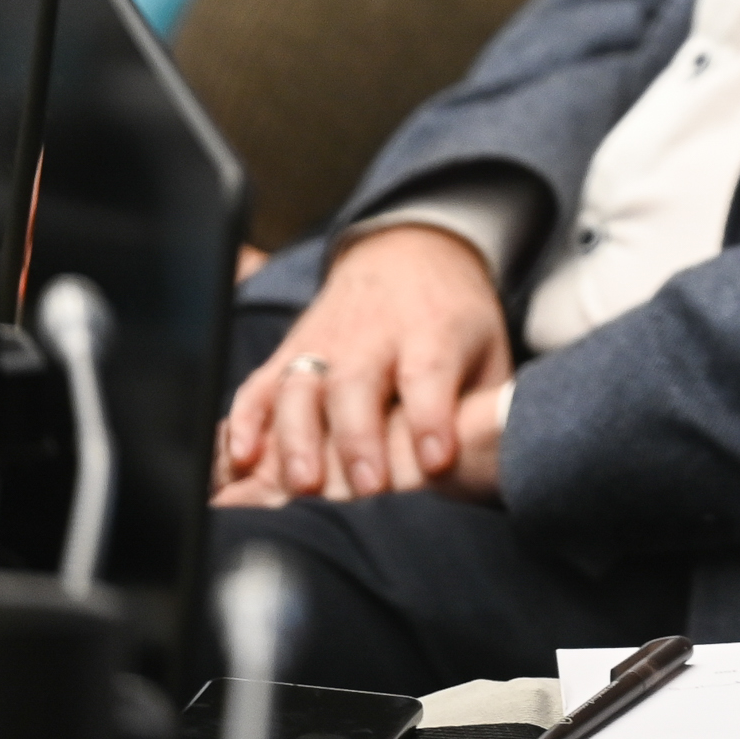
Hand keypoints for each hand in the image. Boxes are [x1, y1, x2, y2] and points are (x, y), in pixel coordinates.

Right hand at [213, 226, 510, 506]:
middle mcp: (374, 332)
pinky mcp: (291, 350)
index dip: (433, 417)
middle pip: (356, 382)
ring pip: (301, 385)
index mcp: (433, 329)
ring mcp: (326, 340)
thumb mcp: (488, 349)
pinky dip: (246, 421)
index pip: (430, 371)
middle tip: (366, 488)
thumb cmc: (455, 319)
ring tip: (304, 484)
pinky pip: (259, 385)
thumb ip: (487, 404)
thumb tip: (496, 465)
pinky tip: (244, 458)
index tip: (437, 461)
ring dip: (298, 436)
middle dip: (359, 437)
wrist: (410, 250)